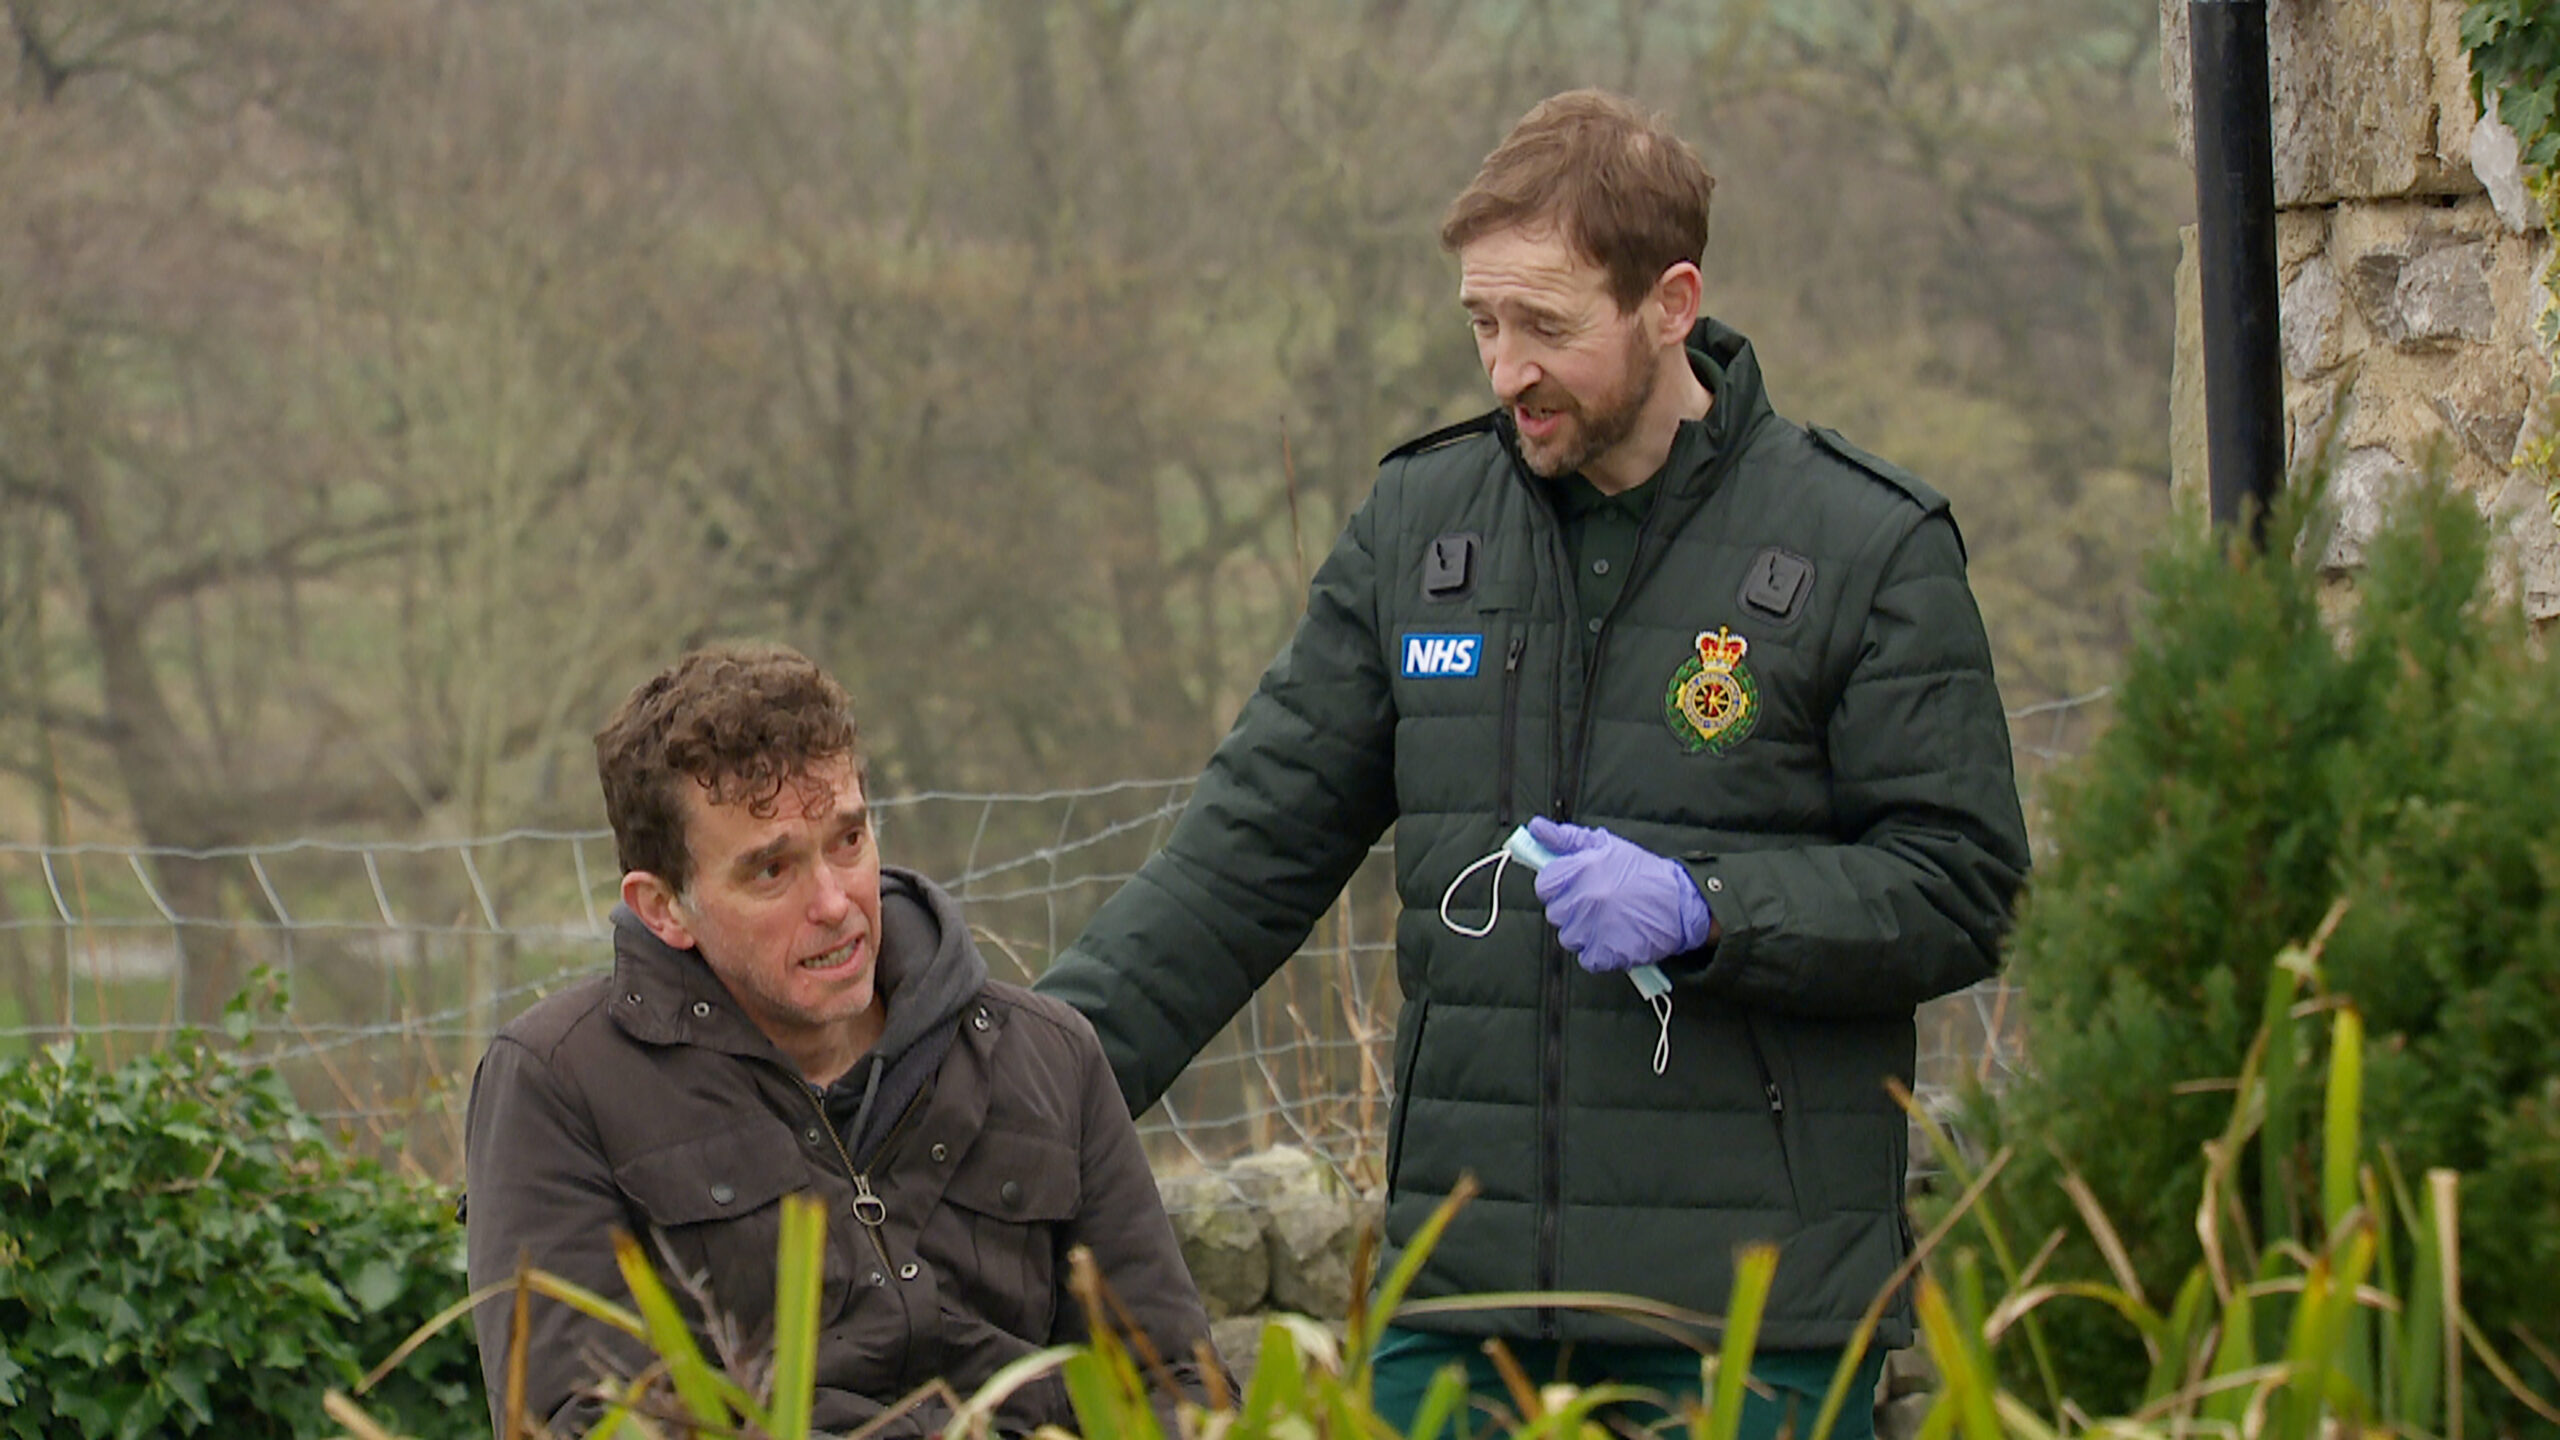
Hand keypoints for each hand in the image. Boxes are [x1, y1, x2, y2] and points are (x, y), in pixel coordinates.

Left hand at [1526, 818, 1714, 973]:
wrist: (1681, 902)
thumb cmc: (1643, 873)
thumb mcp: (1605, 846)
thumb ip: (1566, 839)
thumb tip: (1536, 827)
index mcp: (1582, 870)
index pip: (1544, 885)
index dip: (1557, 887)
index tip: (1572, 887)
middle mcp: (1585, 899)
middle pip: (1555, 913)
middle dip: (1571, 910)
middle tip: (1596, 903)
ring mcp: (1595, 928)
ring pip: (1568, 937)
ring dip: (1584, 933)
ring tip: (1608, 920)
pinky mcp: (1607, 954)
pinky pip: (1587, 959)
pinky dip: (1599, 953)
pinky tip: (1614, 938)